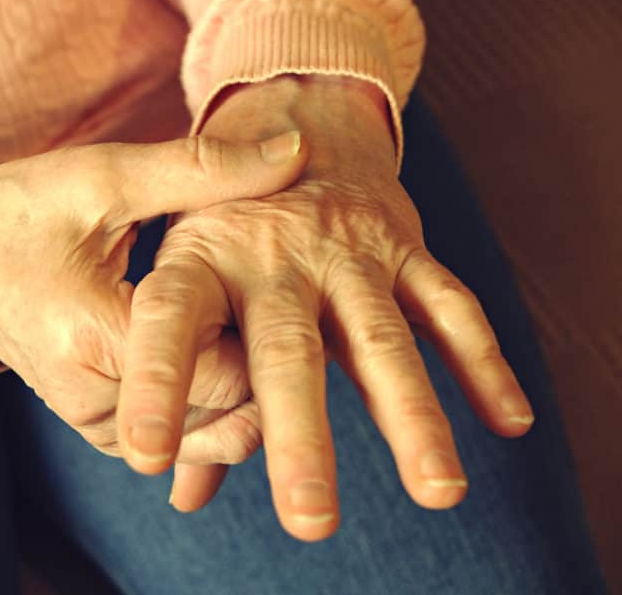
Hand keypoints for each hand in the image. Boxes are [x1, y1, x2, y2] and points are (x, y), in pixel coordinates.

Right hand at [0, 132, 306, 467]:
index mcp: (94, 337)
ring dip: (237, 393)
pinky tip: (217, 353)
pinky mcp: (91, 422)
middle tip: (281, 307)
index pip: (224, 375)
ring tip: (250, 327)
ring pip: (201, 436)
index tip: (281, 287)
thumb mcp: (106, 177)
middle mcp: (90, 396)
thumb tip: (294, 151)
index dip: (270, 336)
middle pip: (220, 414)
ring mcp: (89, 419)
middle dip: (263, 368)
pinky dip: (205, 407)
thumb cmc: (19, 208)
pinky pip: (171, 437)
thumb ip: (202, 168)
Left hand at [117, 75, 533, 538]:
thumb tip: (180, 494)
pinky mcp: (403, 247)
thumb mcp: (181, 280)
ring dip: (412, 415)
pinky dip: (481, 362)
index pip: (169, 321)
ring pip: (381, 337)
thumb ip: (183, 387)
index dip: (157, 384)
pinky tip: (507, 420)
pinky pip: (450, 306)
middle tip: (309, 519)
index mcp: (199, 257)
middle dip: (301, 434)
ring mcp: (344, 248)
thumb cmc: (224, 233)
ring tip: (437, 491)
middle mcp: (272, 252)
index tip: (145, 455)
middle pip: (285, 349)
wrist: (300, 133)